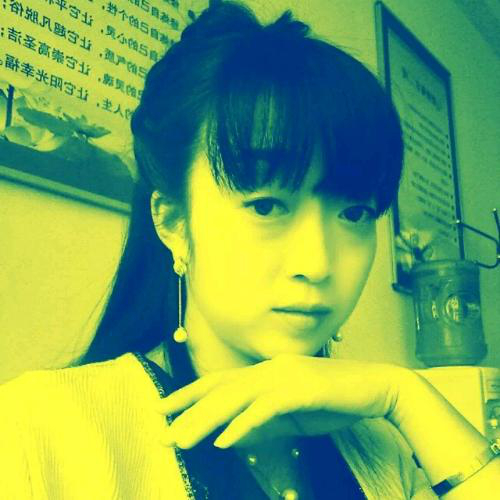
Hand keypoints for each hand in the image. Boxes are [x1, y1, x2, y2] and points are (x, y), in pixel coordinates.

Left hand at [155, 353, 408, 448]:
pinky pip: (266, 409)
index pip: (221, 381)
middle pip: (222, 388)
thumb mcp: (292, 415)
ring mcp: (286, 376)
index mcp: (267, 371)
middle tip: (161, 427)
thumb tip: (232, 435)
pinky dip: (243, 424)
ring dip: (207, 419)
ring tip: (181, 440)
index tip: (165, 408)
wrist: (377, 387)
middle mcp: (271, 369)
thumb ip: (263, 422)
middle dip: (189, 409)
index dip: (191, 393)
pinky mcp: (302, 389)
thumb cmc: (335, 401)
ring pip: (237, 397)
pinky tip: (224, 441)